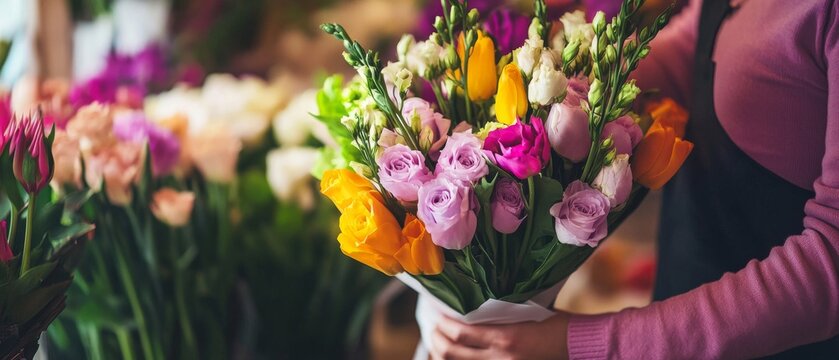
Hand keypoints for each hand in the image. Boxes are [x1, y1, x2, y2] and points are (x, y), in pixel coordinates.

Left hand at [429, 311, 570, 359]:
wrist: (580, 345)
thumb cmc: (557, 323)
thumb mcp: (528, 313)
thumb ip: (501, 316)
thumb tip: (476, 308)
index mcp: (506, 337)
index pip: (462, 334)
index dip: (443, 326)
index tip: (436, 316)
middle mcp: (501, 357)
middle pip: (454, 354)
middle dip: (437, 341)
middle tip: (433, 330)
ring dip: (445, 354)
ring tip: (439, 344)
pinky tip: (457, 356)